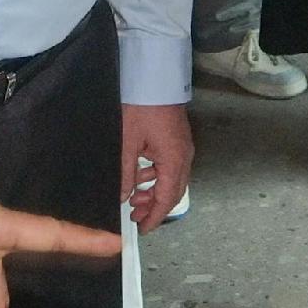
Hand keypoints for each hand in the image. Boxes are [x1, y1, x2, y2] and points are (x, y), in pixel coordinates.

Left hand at [120, 103, 193, 230]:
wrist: (154, 77)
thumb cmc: (141, 106)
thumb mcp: (127, 142)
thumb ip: (125, 173)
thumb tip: (123, 197)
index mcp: (174, 160)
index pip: (167, 198)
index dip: (155, 217)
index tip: (143, 229)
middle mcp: (184, 156)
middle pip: (173, 192)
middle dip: (154, 207)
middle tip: (135, 216)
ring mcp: (183, 148)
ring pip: (171, 180)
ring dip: (154, 191)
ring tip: (134, 197)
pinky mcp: (177, 140)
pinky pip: (169, 167)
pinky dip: (156, 176)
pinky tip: (139, 175)